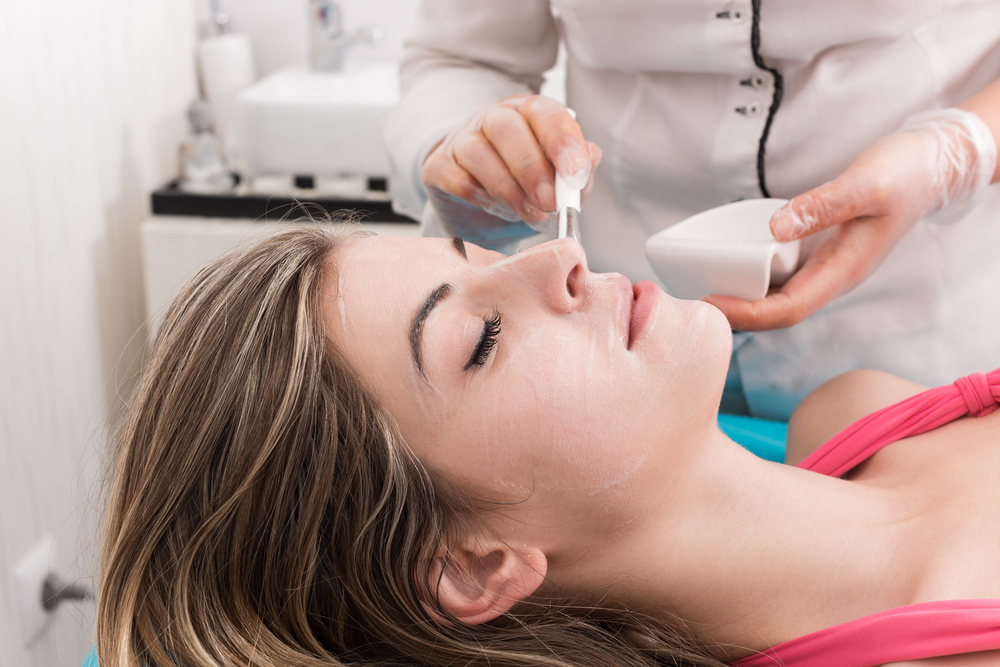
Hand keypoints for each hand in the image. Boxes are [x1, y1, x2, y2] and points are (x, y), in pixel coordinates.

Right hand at [420, 94, 601, 247]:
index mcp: (529, 114)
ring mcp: (461, 140)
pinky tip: (494, 209)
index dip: (562, 141)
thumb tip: (592, 156)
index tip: (576, 174)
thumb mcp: (560, 185)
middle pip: (507, 129)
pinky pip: (454, 177)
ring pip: (478, 152)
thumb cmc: (528, 194)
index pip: (546, 113)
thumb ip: (578, 172)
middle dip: (532, 169)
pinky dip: (477, 196)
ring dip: (506, 188)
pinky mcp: (438, 166)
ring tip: (526, 213)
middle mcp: (493, 118)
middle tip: (549, 203)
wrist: (484, 219)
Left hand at [706, 108, 997, 330]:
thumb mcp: (866, 184)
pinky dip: (747, 274)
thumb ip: (824, 205)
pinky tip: (721, 264)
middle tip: (689, 303)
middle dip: (734, 314)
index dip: (748, 314)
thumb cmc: (903, 175)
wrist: (928, 168)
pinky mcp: (814, 252)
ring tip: (695, 289)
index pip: (788, 310)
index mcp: (843, 272)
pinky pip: (776, 273)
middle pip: (775, 312)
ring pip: (774, 296)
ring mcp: (822, 266)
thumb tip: (777, 225)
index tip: (710, 304)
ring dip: (737, 298)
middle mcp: (829, 277)